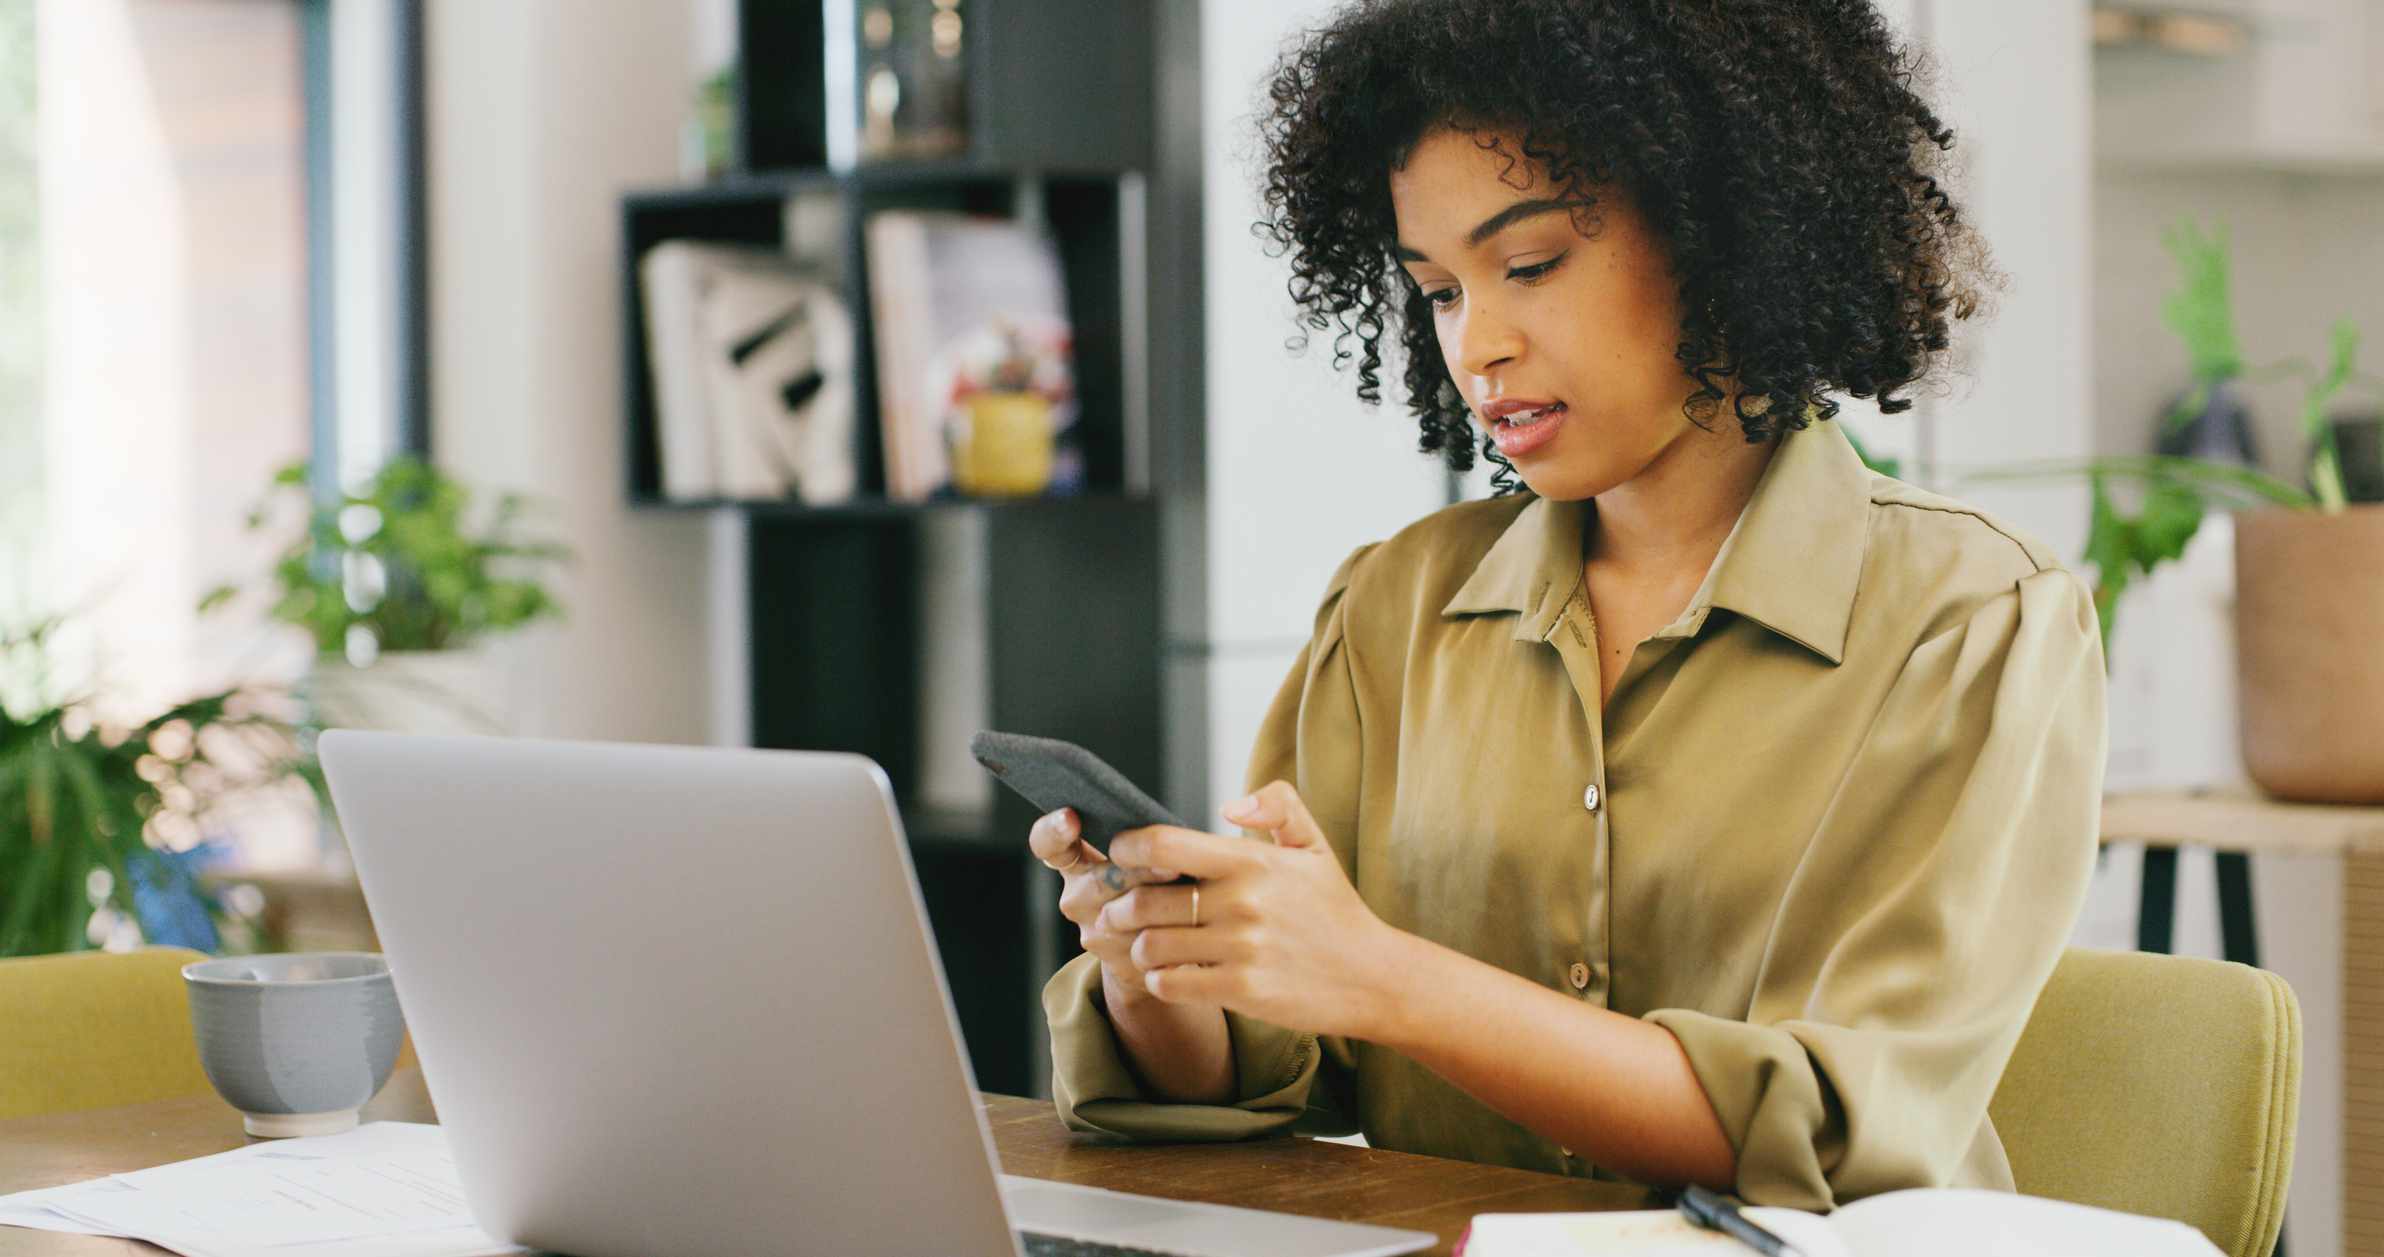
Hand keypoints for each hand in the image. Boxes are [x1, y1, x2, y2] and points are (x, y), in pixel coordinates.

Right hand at [1027, 808, 1182, 1002]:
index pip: (1047, 844)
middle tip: (1172, 866)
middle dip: (1139, 873)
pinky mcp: (1117, 962)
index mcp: (1074, 862)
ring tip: (1191, 896)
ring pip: (1127, 916)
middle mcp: (1076, 898)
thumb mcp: (1139, 855)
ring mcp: (1093, 933)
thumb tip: (1165, 832)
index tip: (1070, 818)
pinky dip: (1171, 934)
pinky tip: (1188, 926)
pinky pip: (1147, 944)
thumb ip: (1139, 841)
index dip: (1053, 831)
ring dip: (1162, 906)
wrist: (1154, 944)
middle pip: (1100, 881)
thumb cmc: (1151, 884)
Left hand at [1101, 781, 1398, 1040]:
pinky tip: (1171, 974)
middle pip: (1143, 901)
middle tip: (1117, 911)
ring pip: (1150, 947)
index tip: (1123, 856)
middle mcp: (1241, 902)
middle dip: (1119, 907)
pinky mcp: (1241, 990)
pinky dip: (1160, 980)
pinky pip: (1170, 984)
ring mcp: (1240, 949)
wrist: (1373, 976)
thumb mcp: (1314, 847)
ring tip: (1143, 945)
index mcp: (1251, 862)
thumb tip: (1229, 806)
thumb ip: (1278, 805)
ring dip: (1137, 947)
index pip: (1163, 845)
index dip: (1128, 849)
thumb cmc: (1335, 911)